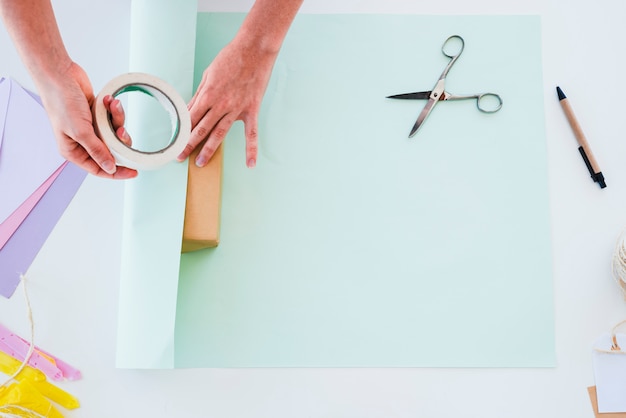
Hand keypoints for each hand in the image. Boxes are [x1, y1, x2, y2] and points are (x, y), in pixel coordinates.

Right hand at [38, 62, 136, 178]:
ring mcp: (90, 129)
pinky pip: (113, 120)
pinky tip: (109, 100)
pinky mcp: (96, 116)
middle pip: (110, 152)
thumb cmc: (61, 101)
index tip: (134, 172)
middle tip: (122, 131)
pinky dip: (114, 111)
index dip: (116, 172)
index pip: (98, 169)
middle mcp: (82, 142)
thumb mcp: (81, 131)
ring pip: (114, 134)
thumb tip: (110, 169)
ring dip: (117, 120)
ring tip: (113, 106)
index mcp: (73, 151)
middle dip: (119, 141)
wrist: (60, 74)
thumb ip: (97, 151)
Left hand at [180, 39, 277, 167]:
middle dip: (189, 144)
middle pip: (201, 129)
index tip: (174, 142)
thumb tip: (189, 110)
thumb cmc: (230, 58)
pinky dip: (251, 149)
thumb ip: (199, 94)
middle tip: (179, 157)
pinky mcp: (251, 110)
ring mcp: (237, 109)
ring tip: (200, 162)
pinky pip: (251, 133)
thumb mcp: (209, 74)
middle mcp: (221, 105)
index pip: (190, 118)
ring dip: (209, 149)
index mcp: (208, 95)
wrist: (254, 49)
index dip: (181, 132)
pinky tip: (250, 164)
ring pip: (220, 134)